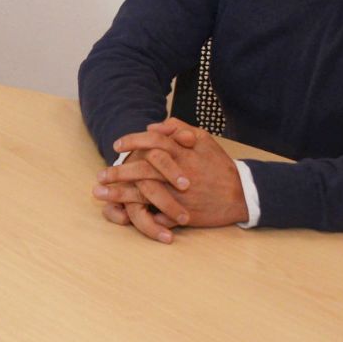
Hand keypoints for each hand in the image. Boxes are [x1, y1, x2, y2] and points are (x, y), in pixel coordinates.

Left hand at [96, 118, 248, 235]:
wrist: (242, 194)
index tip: (115, 146)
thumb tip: (153, 126)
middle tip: (100, 175)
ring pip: (143, 194)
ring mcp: (179, 195)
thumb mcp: (203, 139)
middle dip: (118, 172)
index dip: (131, 142)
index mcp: (182, 153)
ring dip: (119, 194)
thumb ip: (178, 128)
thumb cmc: (219, 165)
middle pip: (141, 169)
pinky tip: (121, 214)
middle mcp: (178, 173)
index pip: (151, 142)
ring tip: (101, 193)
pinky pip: (156, 215)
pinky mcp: (182, 214)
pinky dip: (138, 215)